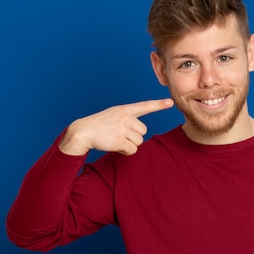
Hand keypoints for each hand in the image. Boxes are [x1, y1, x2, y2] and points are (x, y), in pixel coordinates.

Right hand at [58, 98, 173, 155]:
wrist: (83, 132)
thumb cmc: (99, 125)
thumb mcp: (114, 115)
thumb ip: (128, 119)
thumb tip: (141, 132)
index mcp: (125, 109)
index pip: (145, 106)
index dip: (159, 105)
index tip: (171, 102)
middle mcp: (126, 117)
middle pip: (143, 132)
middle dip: (134, 137)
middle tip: (119, 135)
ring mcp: (123, 128)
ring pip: (139, 142)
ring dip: (129, 145)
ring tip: (115, 139)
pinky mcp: (120, 139)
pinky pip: (132, 150)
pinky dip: (125, 151)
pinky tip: (115, 146)